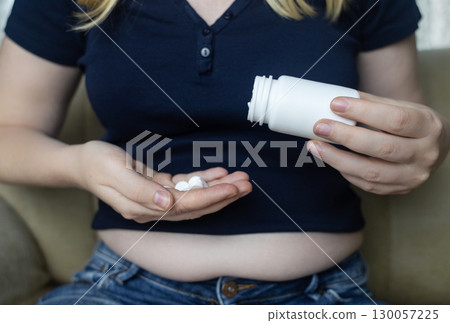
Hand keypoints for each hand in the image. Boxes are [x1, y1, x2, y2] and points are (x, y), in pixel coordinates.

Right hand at [76, 141, 251, 222]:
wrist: (82, 163)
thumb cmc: (96, 164)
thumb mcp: (114, 172)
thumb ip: (139, 190)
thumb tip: (166, 204)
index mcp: (142, 208)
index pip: (184, 205)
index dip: (210, 196)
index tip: (233, 188)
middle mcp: (154, 208)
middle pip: (196, 204)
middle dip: (223, 195)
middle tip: (247, 184)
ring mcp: (158, 199)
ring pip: (195, 196)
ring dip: (219, 188)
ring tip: (241, 178)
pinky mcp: (160, 188)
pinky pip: (187, 186)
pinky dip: (204, 179)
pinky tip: (220, 171)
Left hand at [307, 92, 449, 194]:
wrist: (436, 147)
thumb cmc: (413, 123)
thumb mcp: (402, 107)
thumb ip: (372, 104)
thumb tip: (336, 100)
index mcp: (428, 126)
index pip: (395, 119)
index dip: (363, 111)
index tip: (336, 104)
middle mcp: (425, 154)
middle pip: (382, 147)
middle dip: (345, 137)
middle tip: (320, 127)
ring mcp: (414, 176)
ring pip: (371, 172)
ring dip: (338, 159)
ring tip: (315, 146)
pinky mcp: (400, 190)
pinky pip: (367, 185)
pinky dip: (345, 171)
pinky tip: (330, 159)